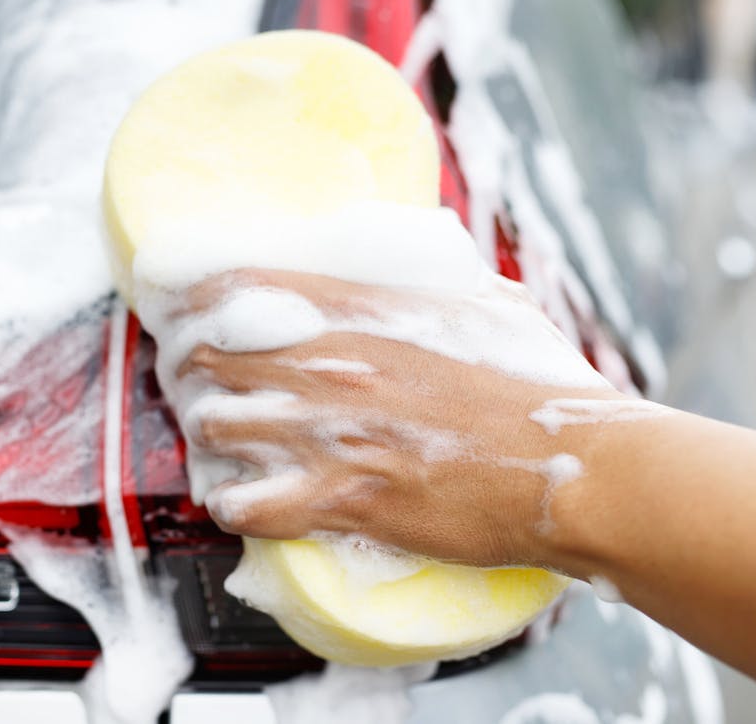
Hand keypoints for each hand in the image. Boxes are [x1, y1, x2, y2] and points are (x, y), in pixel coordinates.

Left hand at [162, 268, 624, 568]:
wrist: (573, 466)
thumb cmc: (539, 385)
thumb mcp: (485, 301)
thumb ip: (436, 274)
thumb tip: (423, 251)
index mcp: (359, 309)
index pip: (234, 285)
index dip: (191, 301)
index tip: (182, 314)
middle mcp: (330, 364)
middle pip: (205, 354)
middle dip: (188, 371)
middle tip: (197, 385)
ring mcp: (331, 432)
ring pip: (211, 426)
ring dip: (207, 438)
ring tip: (223, 447)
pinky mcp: (342, 499)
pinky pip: (243, 504)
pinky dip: (233, 506)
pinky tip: (246, 502)